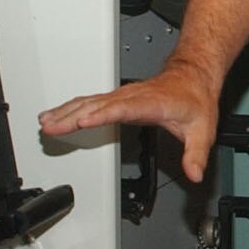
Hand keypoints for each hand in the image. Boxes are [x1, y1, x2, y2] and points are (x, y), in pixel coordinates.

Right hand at [38, 59, 220, 181]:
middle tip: (50, 127)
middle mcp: (131, 97)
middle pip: (97, 105)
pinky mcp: (116, 96)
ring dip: (65, 111)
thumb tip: (195, 174)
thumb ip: (196, 153)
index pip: (122, 109)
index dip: (102, 115)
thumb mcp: (202, 129)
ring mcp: (121, 95)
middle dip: (72, 116)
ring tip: (45, 121)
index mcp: (150, 103)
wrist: (193, 75)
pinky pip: (89, 101)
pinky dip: (70, 107)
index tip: (82, 122)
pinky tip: (56, 113)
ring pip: (89, 101)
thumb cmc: (194, 98)